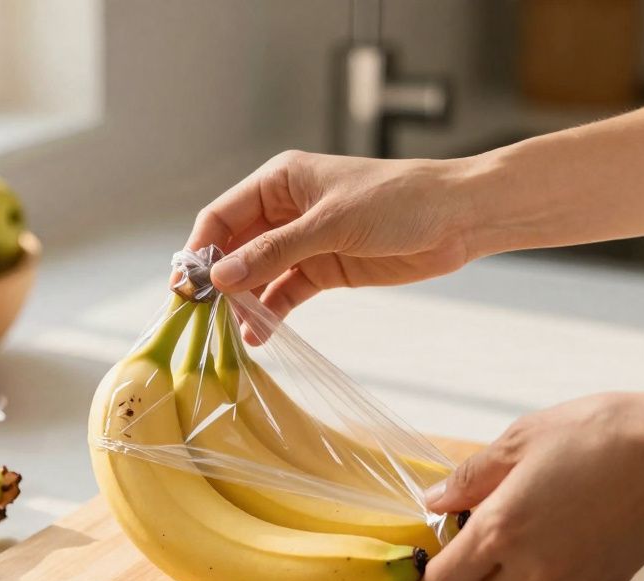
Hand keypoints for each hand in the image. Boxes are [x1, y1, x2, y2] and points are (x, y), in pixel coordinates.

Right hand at [186, 150, 478, 331]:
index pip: (222, 216)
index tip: (185, 286)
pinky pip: (286, 293)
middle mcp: (285, 211)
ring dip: (245, 303)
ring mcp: (305, 242)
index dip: (200, 249)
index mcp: (280, 182)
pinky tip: (260, 335)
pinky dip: (272, 313)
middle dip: (220, 282)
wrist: (458, 218)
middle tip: (204, 318)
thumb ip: (274, 252)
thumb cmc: (398, 201)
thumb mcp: (330, 224)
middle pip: (236, 248)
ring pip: (259, 275)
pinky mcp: (325, 269)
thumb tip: (221, 277)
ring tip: (234, 333)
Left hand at [420, 389, 643, 580]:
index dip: (435, 566)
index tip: (445, 538)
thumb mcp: (520, 439)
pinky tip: (566, 530)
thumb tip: (437, 500)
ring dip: (510, 579)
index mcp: (501, 531)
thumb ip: (470, 478)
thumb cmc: (602, 434)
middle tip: (481, 538)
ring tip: (530, 527)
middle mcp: (533, 569)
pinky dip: (550, 574)